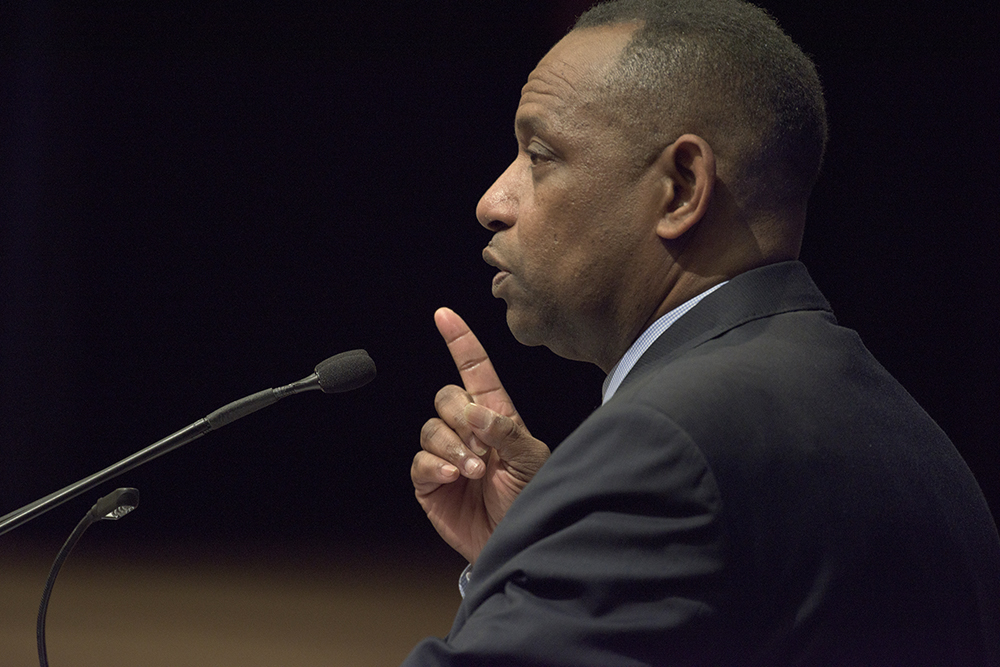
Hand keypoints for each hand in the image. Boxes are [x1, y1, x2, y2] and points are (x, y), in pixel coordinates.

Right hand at [412, 307, 548, 563]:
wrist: (519, 543)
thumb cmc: (532, 500)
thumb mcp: (532, 461)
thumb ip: (507, 431)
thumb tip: (475, 411)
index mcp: (496, 417)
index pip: (474, 370)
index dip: (460, 341)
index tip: (444, 315)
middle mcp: (469, 432)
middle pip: (445, 397)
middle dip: (458, 415)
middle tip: (481, 446)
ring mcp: (448, 456)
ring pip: (431, 428)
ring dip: (452, 446)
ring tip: (473, 470)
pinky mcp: (431, 483)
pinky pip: (420, 462)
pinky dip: (436, 466)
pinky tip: (454, 477)